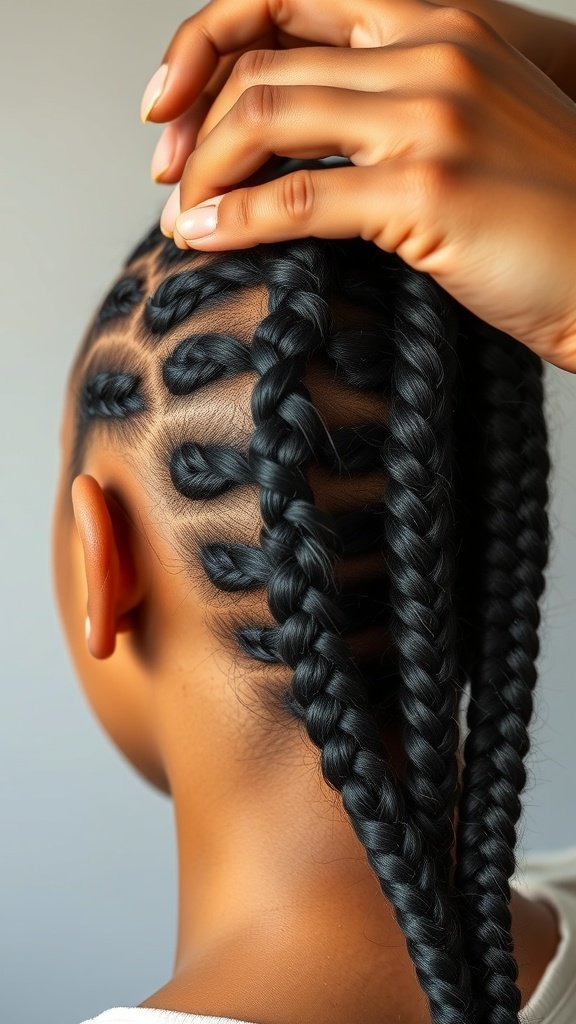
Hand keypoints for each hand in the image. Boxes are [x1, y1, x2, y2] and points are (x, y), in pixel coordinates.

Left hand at [144, 0, 575, 371]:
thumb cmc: (544, 214)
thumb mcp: (467, 129)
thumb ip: (388, 111)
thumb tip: (296, 145)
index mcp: (438, 25)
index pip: (291, 0)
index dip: (211, 43)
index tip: (174, 103)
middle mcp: (430, 53)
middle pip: (263, 61)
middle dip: (193, 121)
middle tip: (166, 173)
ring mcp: (430, 118)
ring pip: (265, 117)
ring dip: (202, 169)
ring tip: (179, 212)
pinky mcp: (425, 191)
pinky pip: (294, 200)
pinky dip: (232, 219)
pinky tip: (202, 238)